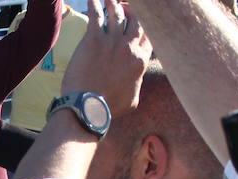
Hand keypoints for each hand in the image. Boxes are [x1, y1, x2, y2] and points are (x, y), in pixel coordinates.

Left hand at [63, 0, 151, 117]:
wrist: (88, 108)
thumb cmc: (108, 108)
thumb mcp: (132, 100)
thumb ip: (136, 85)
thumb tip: (136, 81)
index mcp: (140, 60)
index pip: (148, 34)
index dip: (145, 24)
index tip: (139, 20)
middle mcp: (129, 47)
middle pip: (136, 18)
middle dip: (132, 10)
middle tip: (125, 7)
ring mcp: (112, 41)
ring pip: (117, 12)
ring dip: (113, 3)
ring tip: (110, 0)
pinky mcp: (94, 40)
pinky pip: (96, 15)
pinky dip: (95, 4)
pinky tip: (92, 0)